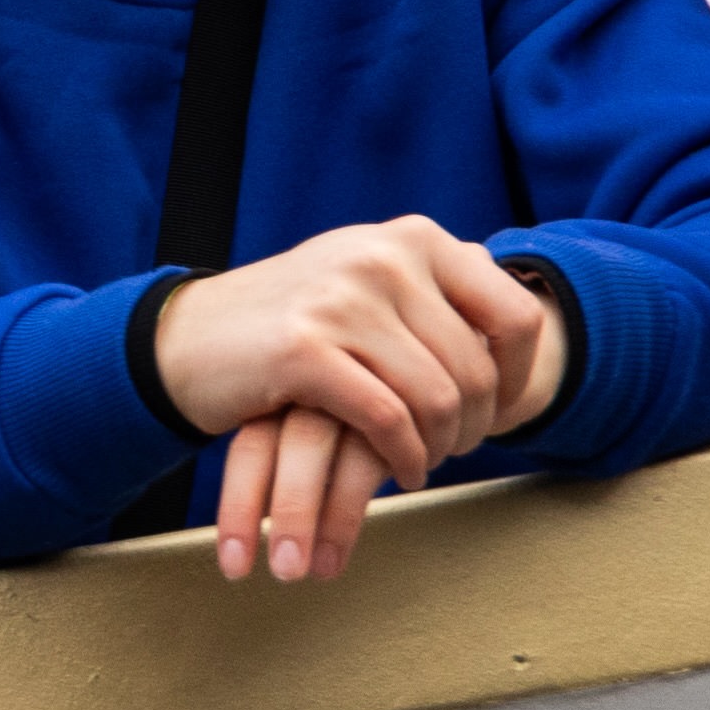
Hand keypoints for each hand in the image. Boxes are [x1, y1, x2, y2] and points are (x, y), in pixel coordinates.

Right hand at [152, 219, 550, 489]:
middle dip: (476, 426)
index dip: (521, 377)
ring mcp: (343, 299)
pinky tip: (400, 472)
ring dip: (439, 447)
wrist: (188, 339)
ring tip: (424, 463)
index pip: (514, 314)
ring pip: (438, 398)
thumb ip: (436, 291)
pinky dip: (404, 457)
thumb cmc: (291, 322)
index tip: (500, 412)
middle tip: (455, 452)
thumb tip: (520, 324)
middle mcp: (385, 257)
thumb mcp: (370, 282)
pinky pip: (387, 419)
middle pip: (477, 369)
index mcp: (414, 238)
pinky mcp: (305, 348)